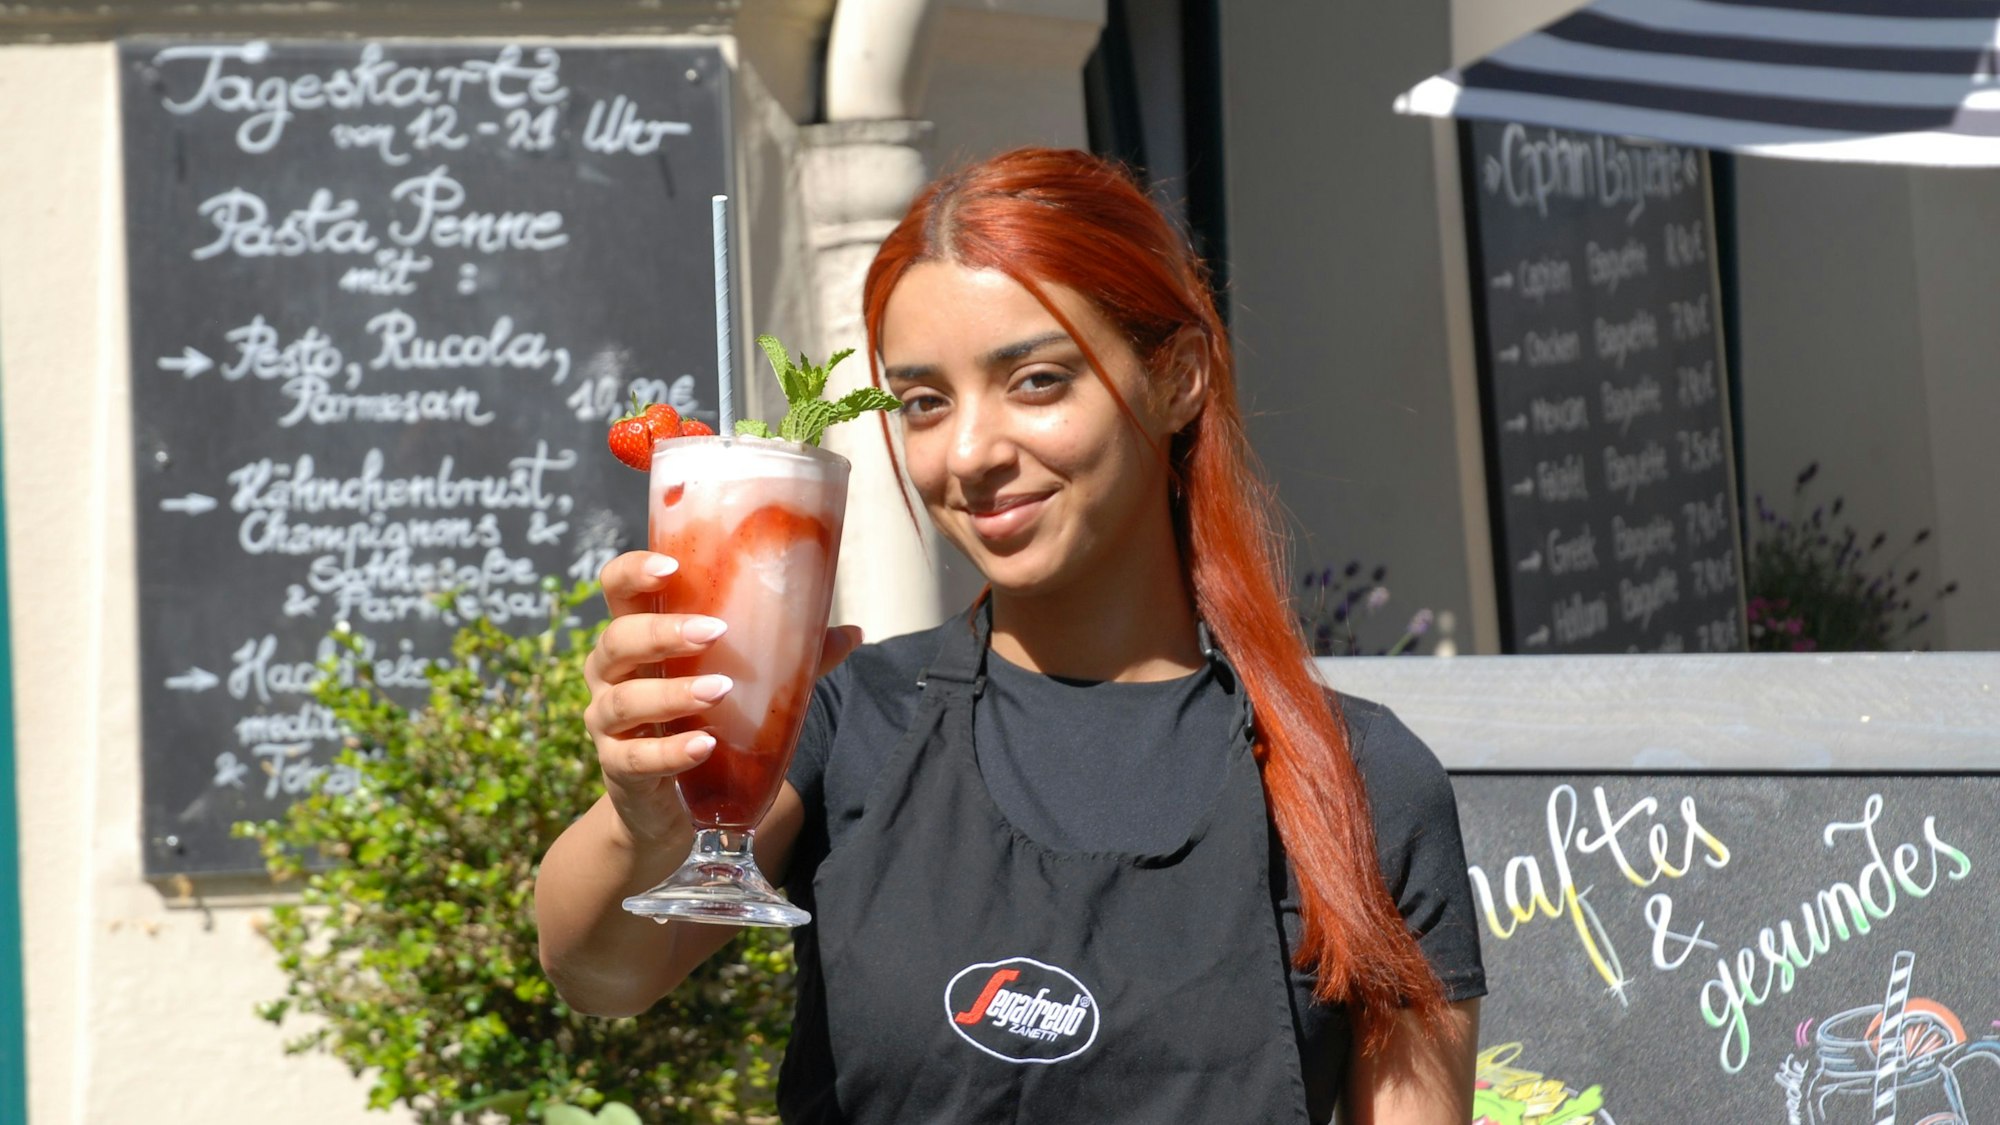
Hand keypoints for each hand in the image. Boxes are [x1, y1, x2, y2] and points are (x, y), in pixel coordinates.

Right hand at [582, 550, 862, 845]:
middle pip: (617, 640)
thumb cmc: (702, 720)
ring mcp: (607, 723)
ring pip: (625, 700)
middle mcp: (610, 674)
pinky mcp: (619, 769)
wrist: (671, 806)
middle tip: (714, 631)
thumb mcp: (740, 682)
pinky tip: (705, 746)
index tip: (671, 566)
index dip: (635, 572)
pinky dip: (671, 752)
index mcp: (636, 636)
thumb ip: (787, 656)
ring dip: (672, 692)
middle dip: (663, 632)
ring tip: (720, 689)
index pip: (617, 589)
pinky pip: (636, 759)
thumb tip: (852, 632)